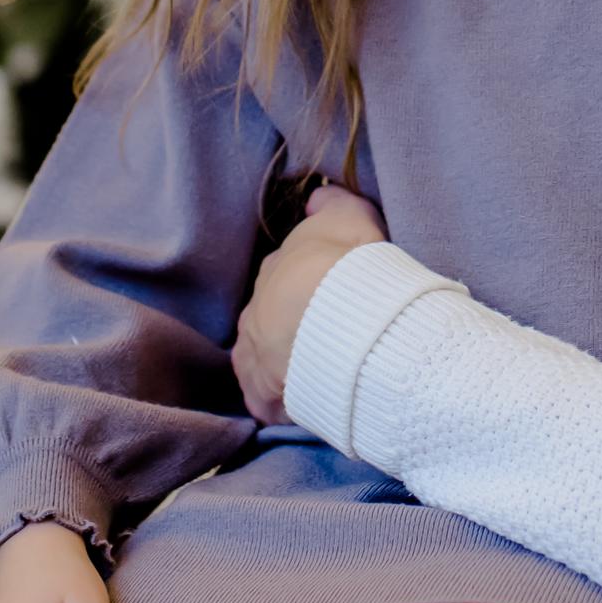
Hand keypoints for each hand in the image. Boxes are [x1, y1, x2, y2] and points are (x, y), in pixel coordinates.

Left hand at [233, 182, 386, 425]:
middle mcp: (254, 311)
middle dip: (292, 327)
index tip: (331, 297)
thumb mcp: (349, 214)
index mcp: (274, 270)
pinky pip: (269, 400)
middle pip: (270, 319)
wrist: (337, 318)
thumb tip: (316, 199)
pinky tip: (309, 403)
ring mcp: (253, 356)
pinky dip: (284, 401)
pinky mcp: (261, 396)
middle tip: (328, 337)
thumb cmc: (347, 262)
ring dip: (284, 365)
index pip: (285, 278)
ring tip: (320, 373)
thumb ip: (332, 203)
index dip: (308, 288)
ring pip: (264, 360)